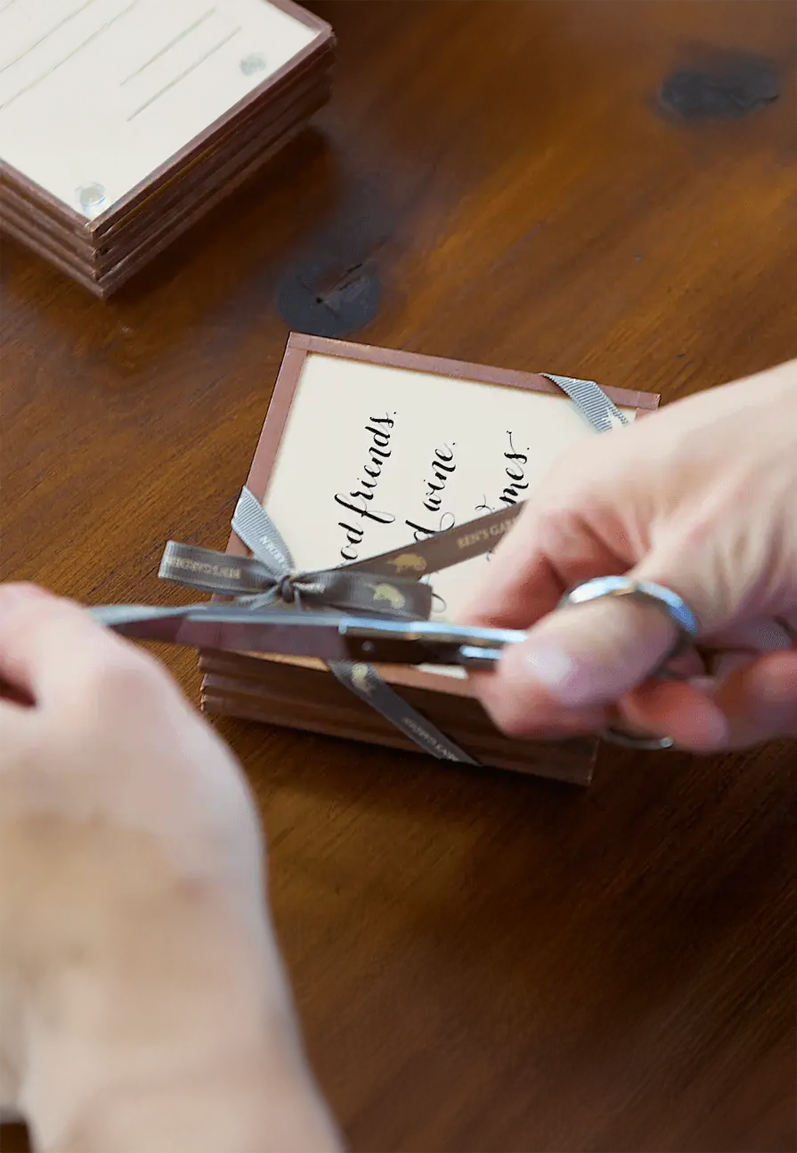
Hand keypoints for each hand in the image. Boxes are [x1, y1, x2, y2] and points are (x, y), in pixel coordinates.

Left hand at [0, 584, 341, 1152]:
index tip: (63, 668)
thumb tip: (10, 610)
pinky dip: (34, 856)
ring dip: (38, 790)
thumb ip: (50, 628)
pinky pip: (12, 867)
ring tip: (99, 826)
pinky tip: (85, 880)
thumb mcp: (124, 695)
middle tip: (98, 757)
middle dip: (32, 724)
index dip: (24, 653)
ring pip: (6, 799)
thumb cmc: (151, 872)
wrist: (159, 1028)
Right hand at [460, 360, 796, 752]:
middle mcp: (621, 556)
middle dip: (654, 701)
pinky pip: (730, 692)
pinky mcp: (741, 619)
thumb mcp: (708, 554)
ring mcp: (684, 592)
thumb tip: (516, 687)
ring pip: (667, 697)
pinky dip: (773, 690)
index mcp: (577, 517)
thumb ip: (614, 631)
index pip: (493, 618)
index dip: (519, 678)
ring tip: (785, 664)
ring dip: (733, 701)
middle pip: (586, 675)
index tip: (576, 715)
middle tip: (699, 705)